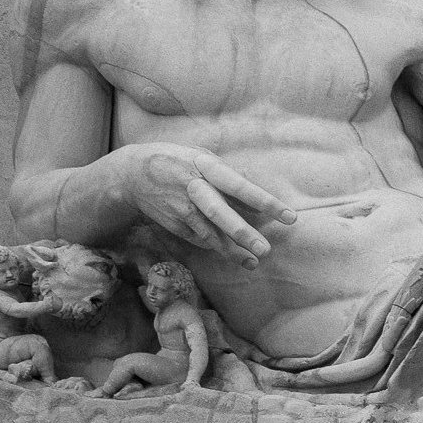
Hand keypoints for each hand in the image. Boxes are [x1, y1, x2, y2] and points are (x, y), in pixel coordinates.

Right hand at [115, 143, 295, 266]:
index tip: (289, 216)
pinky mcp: (175, 224)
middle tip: (265, 249)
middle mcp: (194, 189)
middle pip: (220, 213)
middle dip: (242, 233)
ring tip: (253, 262)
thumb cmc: (181, 162)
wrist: (133, 173)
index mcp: (206, 168)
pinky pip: (200, 238)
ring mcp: (183, 209)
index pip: (240, 186)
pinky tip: (235, 256)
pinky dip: (217, 247)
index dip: (265, 202)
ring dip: (232, 251)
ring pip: (209, 233)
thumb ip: (232, 179)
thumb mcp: (204, 159)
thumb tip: (259, 203)